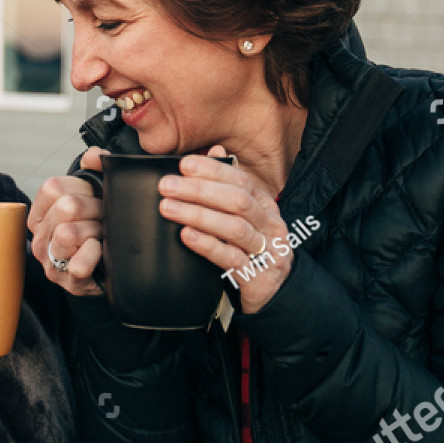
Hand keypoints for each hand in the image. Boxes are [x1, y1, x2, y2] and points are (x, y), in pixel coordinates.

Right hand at [27, 147, 106, 296]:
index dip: (82, 188)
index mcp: (41, 212)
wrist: (110, 266)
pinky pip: (79, 264)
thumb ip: (94, 168)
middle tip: (104, 218)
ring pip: (69, 233)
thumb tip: (93, 155)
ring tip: (102, 235)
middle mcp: (40, 236)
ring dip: (95, 232)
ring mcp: (50, 260)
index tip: (93, 197)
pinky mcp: (67, 281)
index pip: (53, 187)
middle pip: (66, 208)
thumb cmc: (99, 226)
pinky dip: (94, 255)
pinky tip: (100, 253)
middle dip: (95, 210)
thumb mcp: (96, 194)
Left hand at [158, 145, 292, 314]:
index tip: (184, 164)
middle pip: (237, 200)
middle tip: (167, 186)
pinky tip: (187, 236)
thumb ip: (229, 185)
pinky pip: (231, 258)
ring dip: (199, 215)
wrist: (276, 292)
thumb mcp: (245, 216)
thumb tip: (215, 151)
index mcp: (265, 205)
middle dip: (200, 190)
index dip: (212, 170)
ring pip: (234, 227)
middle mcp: (269, 224)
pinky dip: (207, 245)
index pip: (240, 179)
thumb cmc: (253, 249)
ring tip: (169, 208)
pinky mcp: (256, 276)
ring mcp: (266, 250)